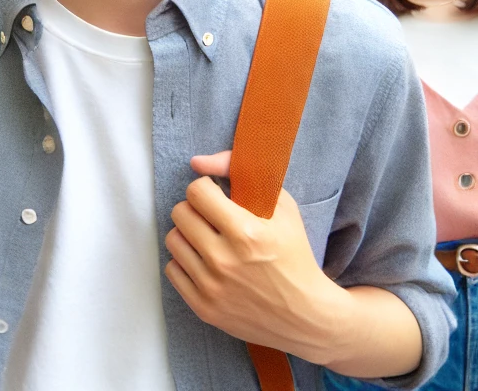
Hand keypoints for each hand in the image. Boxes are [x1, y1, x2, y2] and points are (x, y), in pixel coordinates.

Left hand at [164, 152, 346, 364]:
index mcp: (245, 232)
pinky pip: (172, 269)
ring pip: (173, 240)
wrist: (306, 315)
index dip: (206, 189)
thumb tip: (198, 162)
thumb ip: (240, 174)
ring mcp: (211, 286)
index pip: (196, 192)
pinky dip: (186, 262)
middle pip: (180, 214)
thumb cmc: (295, 255)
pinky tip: (205, 262)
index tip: (216, 195)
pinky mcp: (203, 308)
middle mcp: (224, 260)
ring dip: (188, 234)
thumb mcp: (283, 207)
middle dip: (196, 209)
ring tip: (208, 239)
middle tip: (212, 217)